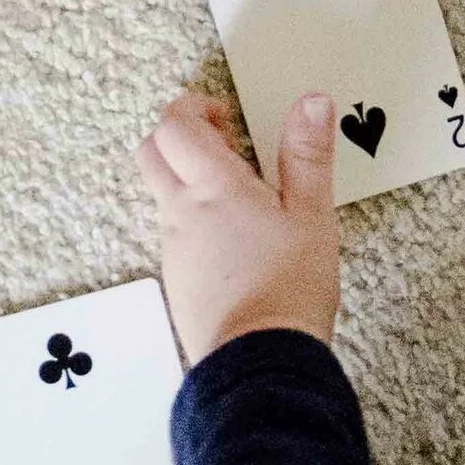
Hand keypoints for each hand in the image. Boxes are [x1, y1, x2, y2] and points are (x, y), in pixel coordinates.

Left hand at [135, 90, 340, 362]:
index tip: (225, 117)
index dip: (193, 109)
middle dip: (179, 136)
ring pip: (162, 194)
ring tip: (241, 197)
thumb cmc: (289, 289)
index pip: (175, 126)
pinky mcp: (176, 280)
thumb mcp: (312, 216)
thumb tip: (312, 101)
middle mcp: (180, 212)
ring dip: (188, 179)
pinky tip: (235, 240)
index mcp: (212, 187)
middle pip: (152, 153)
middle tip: (222, 144)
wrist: (258, 363)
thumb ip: (308, 154)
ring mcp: (173, 248)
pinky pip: (174, 234)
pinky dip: (194, 219)